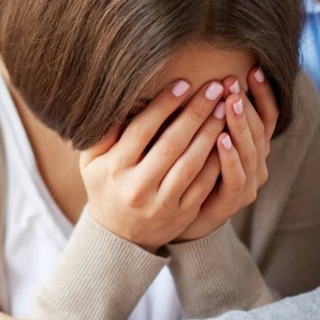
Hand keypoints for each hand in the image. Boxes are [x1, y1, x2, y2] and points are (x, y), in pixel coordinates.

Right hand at [80, 79, 226, 251]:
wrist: (118, 236)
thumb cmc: (105, 186)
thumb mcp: (92, 161)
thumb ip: (103, 133)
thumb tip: (120, 100)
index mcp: (114, 168)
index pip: (142, 130)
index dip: (164, 105)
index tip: (184, 83)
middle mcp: (138, 187)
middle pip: (172, 143)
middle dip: (195, 112)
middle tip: (215, 88)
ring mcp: (162, 203)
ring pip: (192, 163)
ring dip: (211, 133)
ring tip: (225, 107)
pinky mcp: (182, 214)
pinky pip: (205, 184)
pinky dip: (218, 160)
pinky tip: (228, 138)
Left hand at [174, 67, 278, 240]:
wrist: (180, 217)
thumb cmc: (189, 171)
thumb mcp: (200, 138)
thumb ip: (206, 114)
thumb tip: (199, 76)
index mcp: (252, 146)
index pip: (267, 115)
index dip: (263, 93)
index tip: (253, 69)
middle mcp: (256, 163)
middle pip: (259, 129)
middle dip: (246, 103)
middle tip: (233, 81)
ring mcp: (248, 183)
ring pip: (250, 150)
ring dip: (239, 124)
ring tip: (230, 102)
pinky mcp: (233, 200)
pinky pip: (236, 176)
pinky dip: (230, 157)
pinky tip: (221, 139)